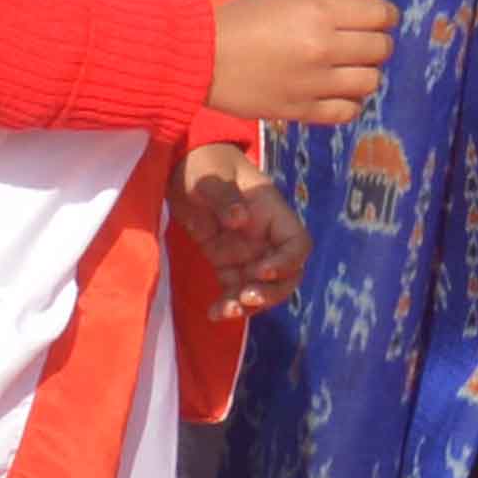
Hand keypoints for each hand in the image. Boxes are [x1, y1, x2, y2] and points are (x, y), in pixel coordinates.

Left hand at [175, 149, 309, 312]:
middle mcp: (265, 236)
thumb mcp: (211, 175)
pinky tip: (213, 314)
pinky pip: (235, 289)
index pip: (296, 243)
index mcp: (271, 212)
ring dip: (249, 304)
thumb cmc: (203, 162)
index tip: (262, 270)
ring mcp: (247, 251)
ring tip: (226, 311)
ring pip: (262, 287)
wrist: (180, 165)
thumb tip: (240, 220)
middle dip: (272, 292)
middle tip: (246, 298)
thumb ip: (224, 197)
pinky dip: (228, 305)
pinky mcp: (226, 262)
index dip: (287, 262)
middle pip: (287, 273)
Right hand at [211, 0, 395, 127]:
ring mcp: (314, 83)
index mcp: (319, 14)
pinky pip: (347, 111)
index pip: (379, 14)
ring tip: (349, 67)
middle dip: (377, 41)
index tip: (376, 17)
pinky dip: (351, 101)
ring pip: (370, 82)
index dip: (384, 14)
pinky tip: (338, 92)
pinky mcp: (302, 110)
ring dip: (366, 72)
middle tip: (361, 41)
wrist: (201, 58)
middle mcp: (323, 49)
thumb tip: (371, 1)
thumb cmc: (243, 18)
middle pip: (380, 49)